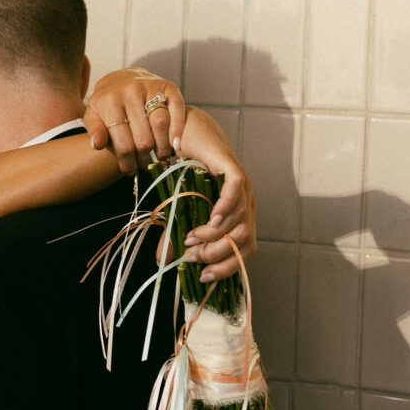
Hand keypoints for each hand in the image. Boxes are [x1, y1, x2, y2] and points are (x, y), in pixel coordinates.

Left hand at [84, 67, 185, 172]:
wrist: (122, 79)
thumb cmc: (108, 105)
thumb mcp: (94, 116)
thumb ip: (95, 130)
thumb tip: (97, 145)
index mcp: (109, 101)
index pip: (123, 144)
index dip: (128, 163)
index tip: (130, 171)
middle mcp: (130, 91)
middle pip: (144, 138)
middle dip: (146, 158)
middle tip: (146, 165)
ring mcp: (150, 86)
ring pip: (161, 124)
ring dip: (163, 148)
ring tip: (161, 158)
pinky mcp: (167, 86)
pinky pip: (177, 108)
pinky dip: (178, 128)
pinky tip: (176, 145)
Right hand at [176, 107, 256, 281]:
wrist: (183, 132)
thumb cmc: (183, 174)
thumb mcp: (178, 212)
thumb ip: (174, 236)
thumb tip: (163, 262)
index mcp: (239, 218)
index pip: (244, 252)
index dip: (226, 269)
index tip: (203, 277)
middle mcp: (246, 205)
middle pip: (244, 242)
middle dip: (217, 255)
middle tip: (192, 254)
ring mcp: (243, 187)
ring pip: (240, 222)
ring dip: (214, 235)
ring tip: (191, 236)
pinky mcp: (233, 167)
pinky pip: (236, 191)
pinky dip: (225, 208)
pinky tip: (211, 219)